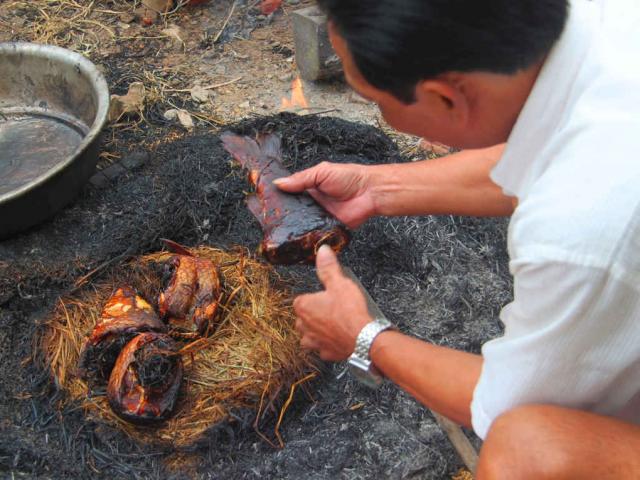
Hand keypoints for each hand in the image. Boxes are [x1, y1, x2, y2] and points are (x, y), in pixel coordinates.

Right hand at [274, 162, 375, 228]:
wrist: (369, 193)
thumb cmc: (350, 178)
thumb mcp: (321, 172)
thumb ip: (301, 179)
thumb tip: (278, 182)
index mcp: (309, 188)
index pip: (289, 193)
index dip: (277, 197)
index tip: (263, 200)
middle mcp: (312, 204)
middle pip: (292, 211)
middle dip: (281, 214)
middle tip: (267, 217)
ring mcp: (318, 217)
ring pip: (300, 224)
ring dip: (292, 226)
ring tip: (275, 230)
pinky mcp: (326, 229)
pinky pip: (313, 234)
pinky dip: (306, 236)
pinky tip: (295, 238)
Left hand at [293, 245, 371, 360]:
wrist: (363, 338)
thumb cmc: (349, 311)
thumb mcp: (339, 283)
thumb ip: (328, 267)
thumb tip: (322, 250)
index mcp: (303, 307)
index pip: (302, 300)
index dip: (315, 298)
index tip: (327, 296)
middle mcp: (304, 326)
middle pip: (304, 318)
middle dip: (315, 314)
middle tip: (333, 309)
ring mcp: (314, 342)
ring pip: (310, 335)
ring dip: (318, 331)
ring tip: (334, 324)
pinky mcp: (325, 353)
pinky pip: (323, 348)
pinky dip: (329, 343)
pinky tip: (340, 337)